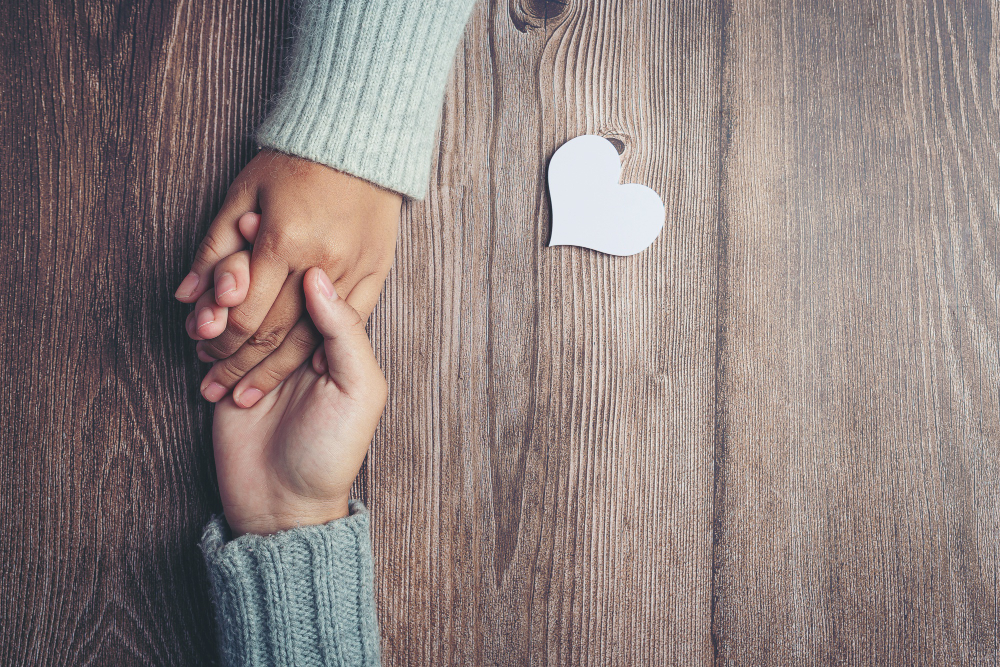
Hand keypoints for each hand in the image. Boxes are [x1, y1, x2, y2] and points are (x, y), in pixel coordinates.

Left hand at [175, 149, 400, 407]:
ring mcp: (354, 271)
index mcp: (284, 240)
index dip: (220, 341)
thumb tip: (186, 296)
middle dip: (239, 364)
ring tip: (245, 390)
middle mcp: (321, 262)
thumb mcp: (242, 194)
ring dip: (273, 371)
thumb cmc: (294, 163)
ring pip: (310, 339)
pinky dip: (319, 352)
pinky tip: (297, 372)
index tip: (202, 353)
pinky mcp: (376, 275)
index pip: (245, 313)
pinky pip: (346, 329)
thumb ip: (213, 248)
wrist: (360, 141)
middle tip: (216, 383)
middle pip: (274, 334)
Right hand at [212, 267, 387, 535]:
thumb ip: (346, 333)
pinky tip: (198, 326)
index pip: (310, 277)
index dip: (284, 250)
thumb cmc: (332, 452)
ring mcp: (259, 352)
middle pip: (268, 282)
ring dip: (218, 296)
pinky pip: (213, 334)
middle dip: (242, 271)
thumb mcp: (358, 391)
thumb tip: (318, 276)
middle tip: (229, 278)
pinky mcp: (226, 370)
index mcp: (336, 337)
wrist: (283, 506)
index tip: (259, 224)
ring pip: (236, 303)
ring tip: (210, 310)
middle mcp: (298, 337)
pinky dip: (202, 324)